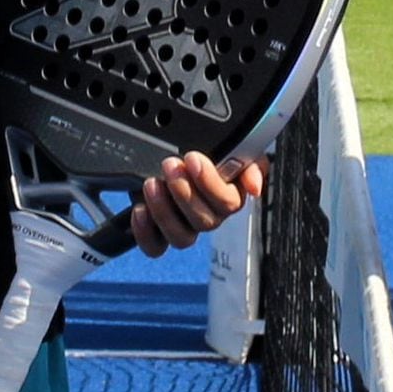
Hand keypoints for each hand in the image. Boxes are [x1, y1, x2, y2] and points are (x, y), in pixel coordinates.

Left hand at [130, 152, 265, 255]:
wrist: (160, 155)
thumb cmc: (195, 151)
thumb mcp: (223, 144)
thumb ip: (246, 158)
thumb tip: (253, 186)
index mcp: (226, 197)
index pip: (230, 203)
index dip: (211, 184)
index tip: (191, 158)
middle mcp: (206, 216)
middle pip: (206, 222)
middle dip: (185, 192)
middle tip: (169, 165)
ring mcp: (182, 227)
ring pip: (182, 238)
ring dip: (164, 212)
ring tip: (150, 184)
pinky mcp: (157, 232)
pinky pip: (154, 247)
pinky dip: (145, 233)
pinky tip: (139, 210)